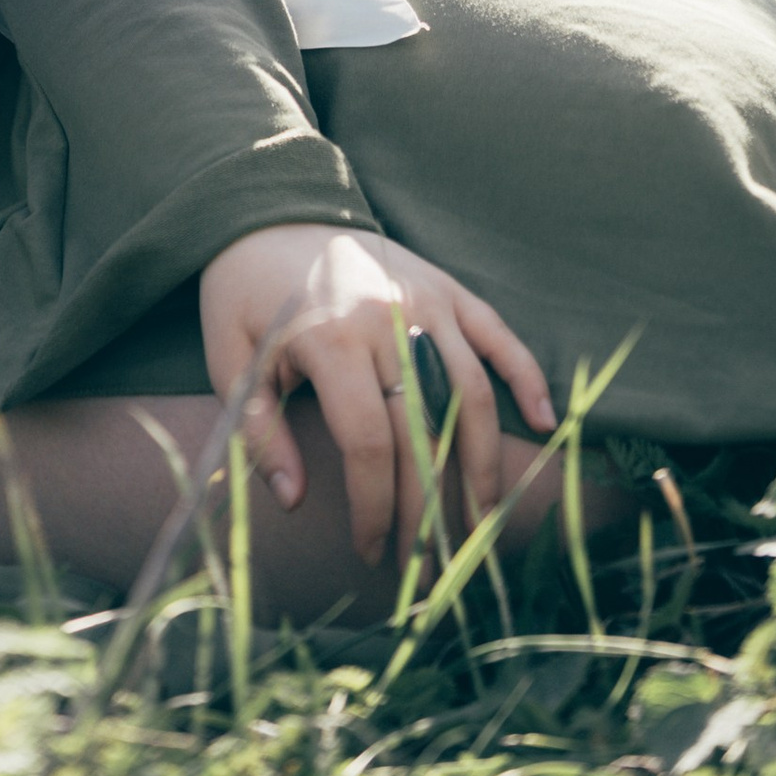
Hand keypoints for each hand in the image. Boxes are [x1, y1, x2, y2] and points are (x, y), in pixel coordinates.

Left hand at [198, 221, 554, 567]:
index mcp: (330, 339)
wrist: (267, 207)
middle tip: (430, 568)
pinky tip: (545, 424)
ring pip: (471, 393)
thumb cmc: (245, 292)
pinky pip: (497, 333)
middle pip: (423, 431)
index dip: (376, 507)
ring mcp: (424, 298)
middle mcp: (386, 320)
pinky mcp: (445, 285)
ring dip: (482, 465)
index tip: (373, 552)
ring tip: (483, 526)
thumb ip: (260, 430)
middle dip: (429, 510)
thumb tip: (294, 499)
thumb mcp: (230, 357)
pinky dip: (526, 375)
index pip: (369, 444)